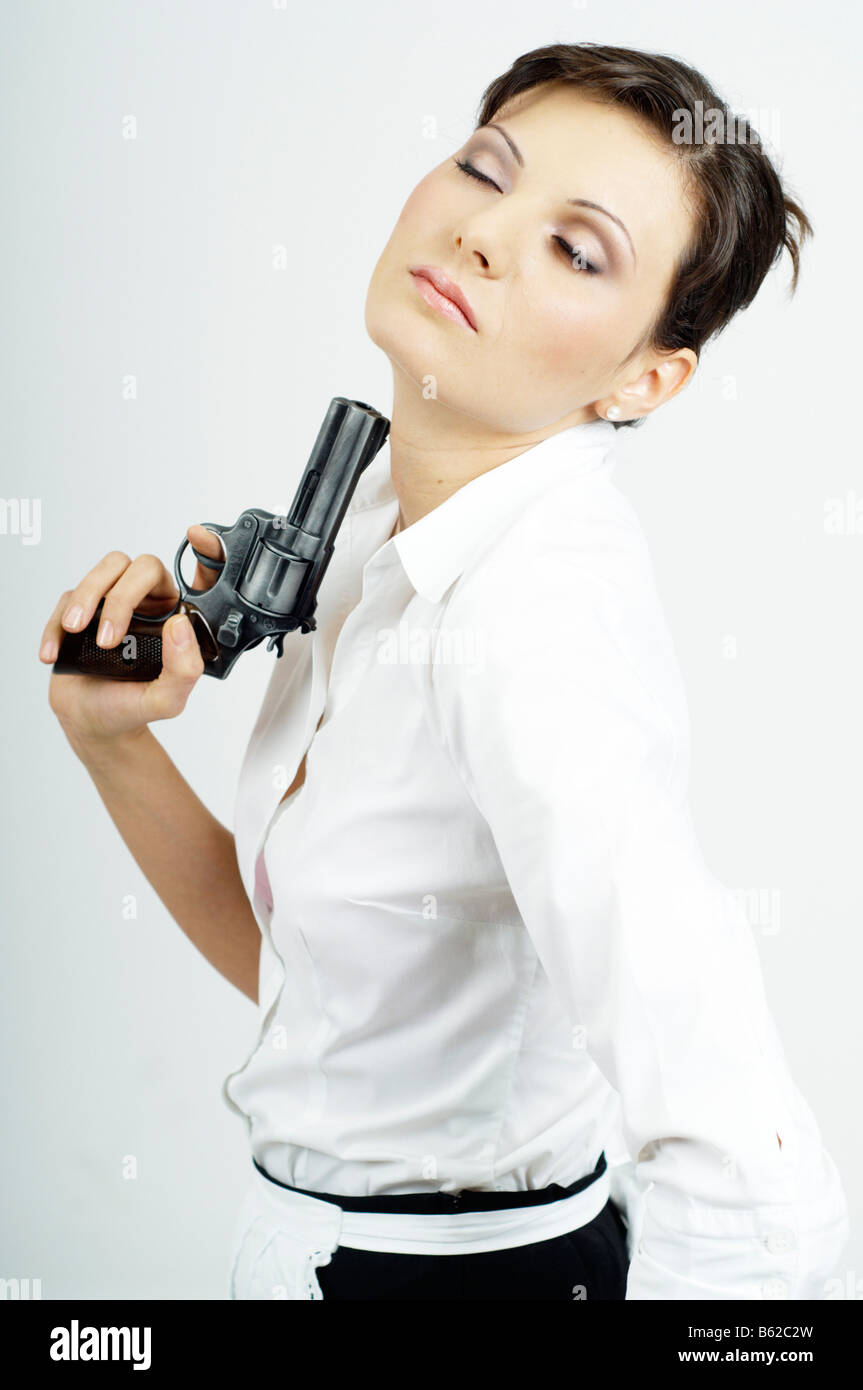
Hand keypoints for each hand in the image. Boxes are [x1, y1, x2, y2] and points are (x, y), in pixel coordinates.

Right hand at [39, 525, 224, 748]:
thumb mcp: (166, 701)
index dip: (207, 551)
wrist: (92, 721)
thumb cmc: (132, 706)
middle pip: (143, 567)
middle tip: (109, 639)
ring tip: (78, 633)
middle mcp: (150, 603)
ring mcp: (113, 600)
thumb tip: (179, 625)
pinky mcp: (81, 607)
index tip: (198, 535)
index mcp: (179, 618)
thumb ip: (183, 670)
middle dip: (122, 597)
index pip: (198, 577)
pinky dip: (57, 623)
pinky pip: (69, 595)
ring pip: (107, 569)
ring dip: (89, 596)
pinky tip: (53, 652)